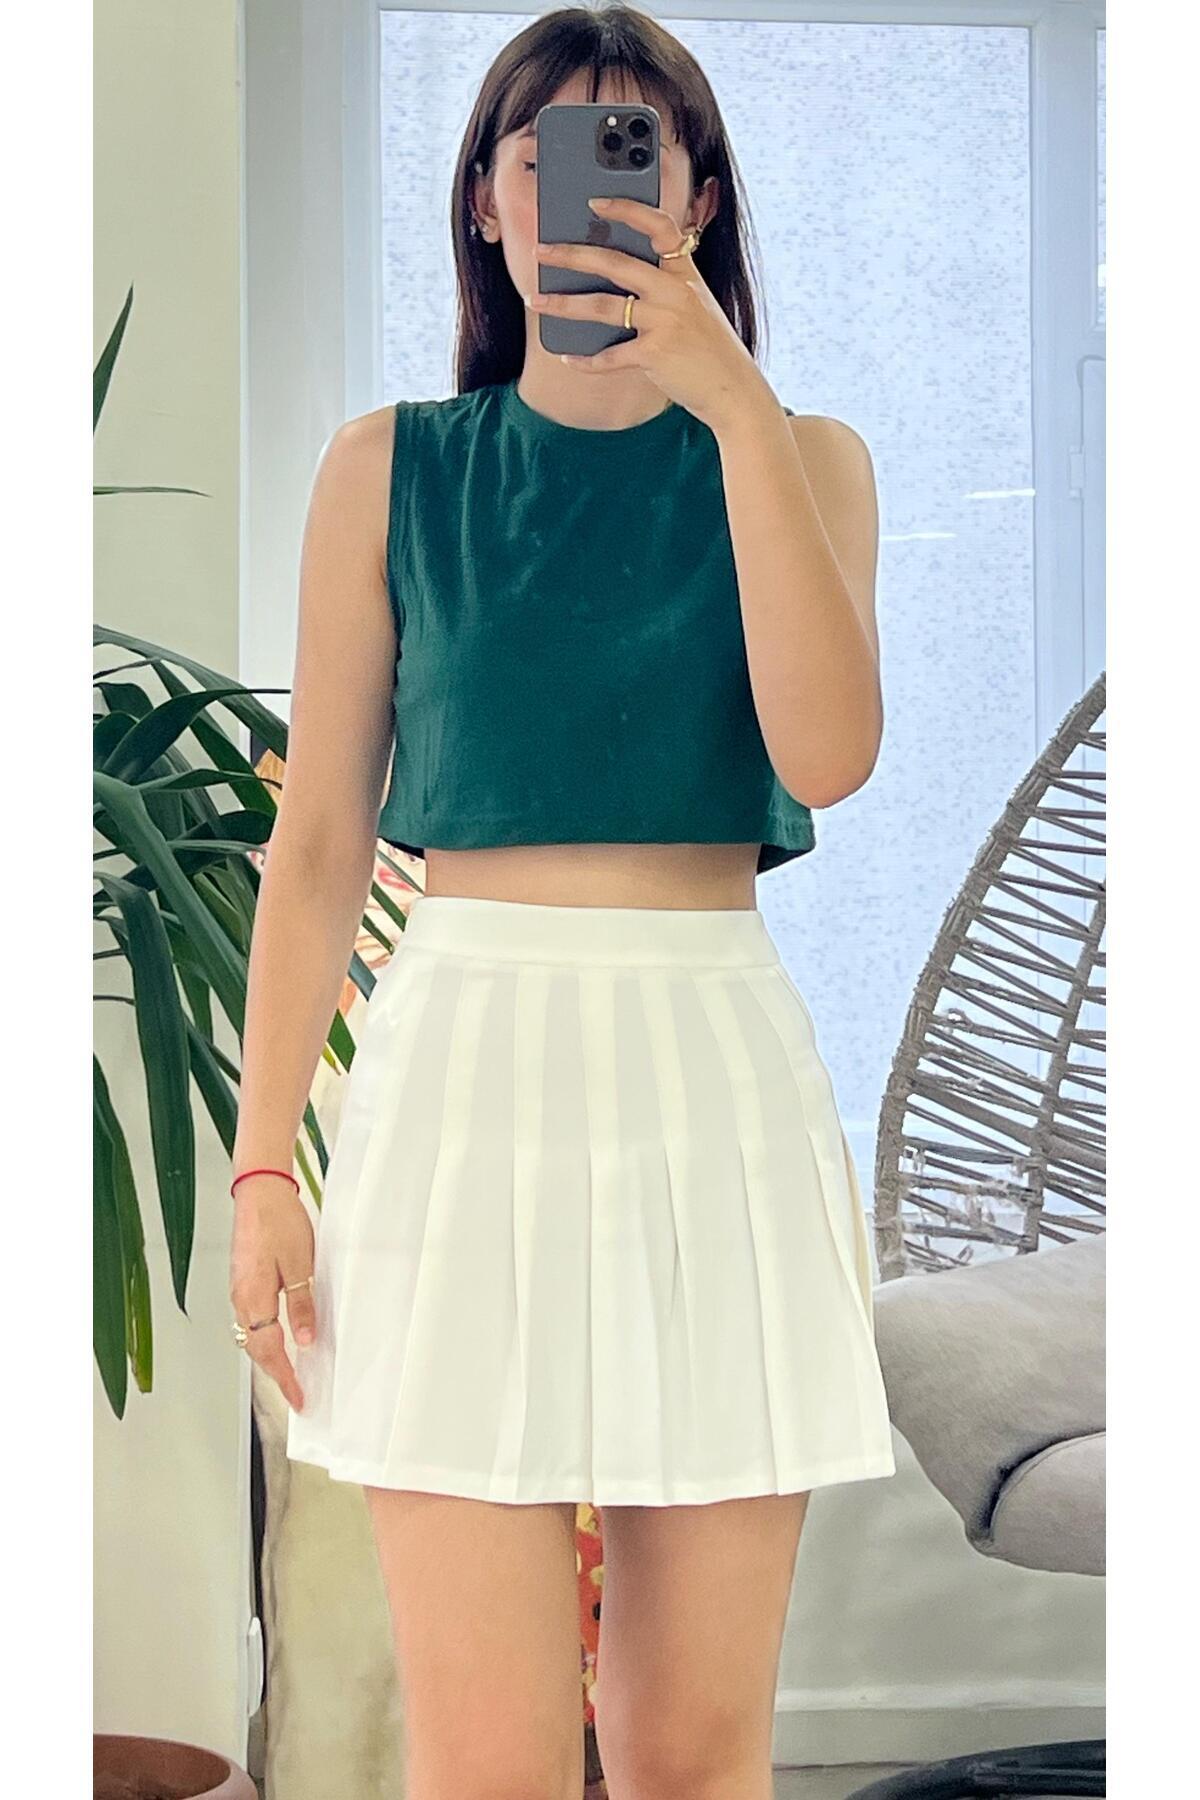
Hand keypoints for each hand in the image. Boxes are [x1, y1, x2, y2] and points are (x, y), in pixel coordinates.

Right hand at [229, 1176, 316, 1411]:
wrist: (259, 1191)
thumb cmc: (280, 1221)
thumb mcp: (301, 1264)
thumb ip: (301, 1304)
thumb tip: (305, 1341)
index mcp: (254, 1298)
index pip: (270, 1351)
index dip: (285, 1378)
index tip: (299, 1398)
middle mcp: (240, 1299)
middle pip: (256, 1349)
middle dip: (276, 1374)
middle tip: (297, 1392)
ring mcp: (238, 1290)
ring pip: (252, 1335)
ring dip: (269, 1356)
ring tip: (291, 1372)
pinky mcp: (242, 1281)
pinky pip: (251, 1319)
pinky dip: (265, 1336)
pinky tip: (280, 1336)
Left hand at [526, 195, 778, 435]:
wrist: (734, 389)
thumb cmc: (709, 349)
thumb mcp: (695, 306)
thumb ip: (663, 288)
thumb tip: (608, 281)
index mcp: (685, 272)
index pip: (658, 226)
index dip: (627, 209)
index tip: (596, 200)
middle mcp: (674, 291)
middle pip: (614, 262)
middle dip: (571, 255)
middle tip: (540, 251)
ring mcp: (665, 322)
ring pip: (602, 306)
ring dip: (563, 304)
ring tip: (536, 301)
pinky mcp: (655, 354)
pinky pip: (610, 356)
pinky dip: (586, 359)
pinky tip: (568, 357)